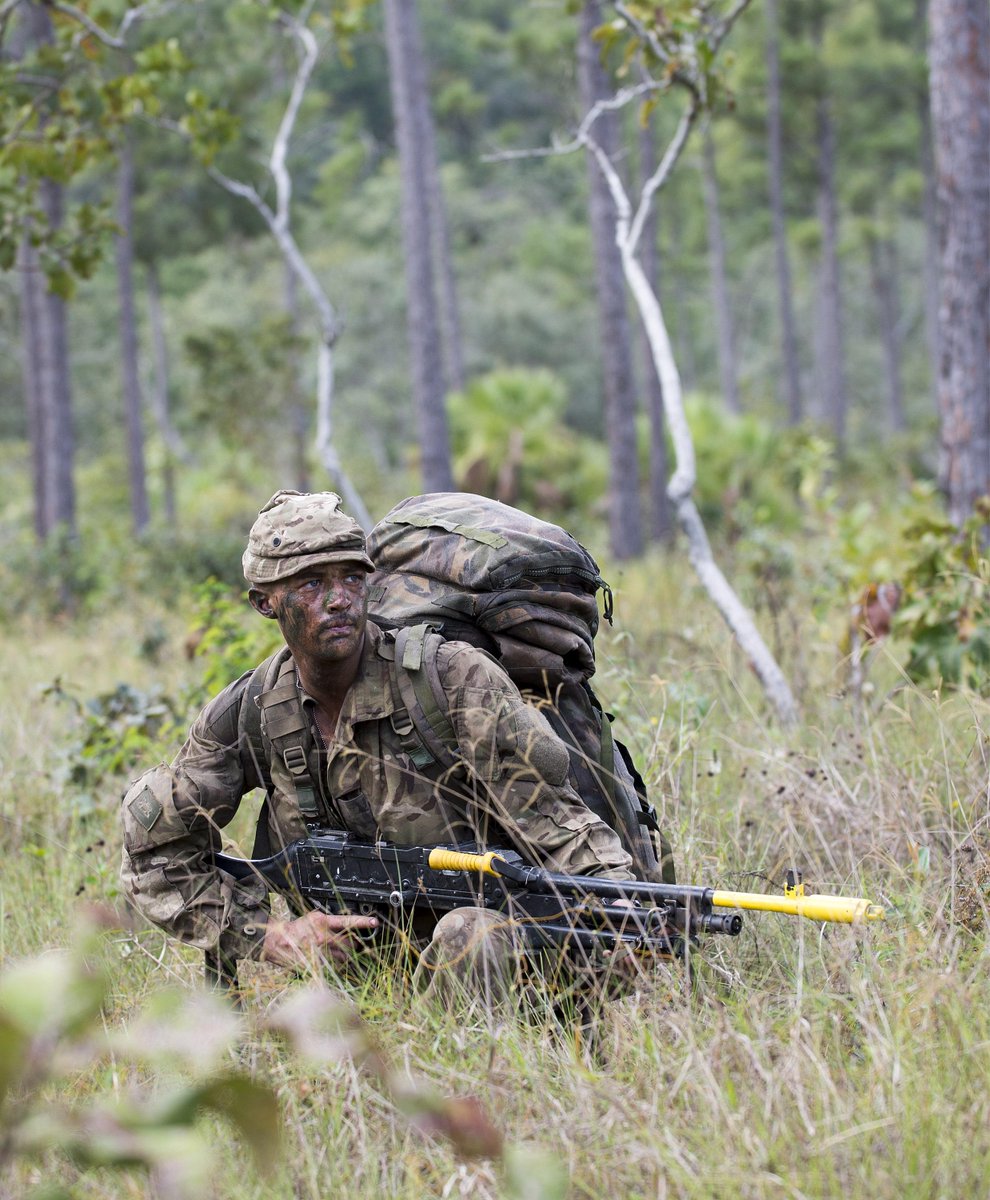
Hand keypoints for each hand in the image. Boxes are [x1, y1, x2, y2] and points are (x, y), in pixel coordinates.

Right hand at [261, 909, 377, 967]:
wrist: (275, 942)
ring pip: (343, 957)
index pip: (347, 921)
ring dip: (346, 956)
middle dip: (353, 945)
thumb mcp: (312, 919)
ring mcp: (319, 952)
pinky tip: (330, 961)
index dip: (363, 922)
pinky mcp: (316, 964)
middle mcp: (322, 937)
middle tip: (352, 945)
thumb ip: (329, 922)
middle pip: (349, 943)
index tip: (374, 922)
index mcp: (322, 922)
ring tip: (340, 953)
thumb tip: (345, 928)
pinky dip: (336, 965)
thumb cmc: (294, 930)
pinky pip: (333, 967)